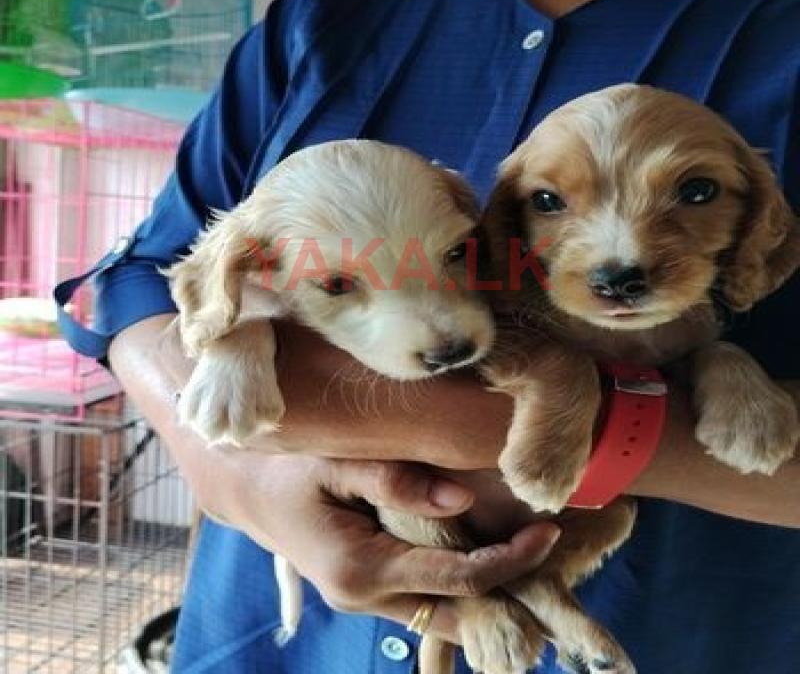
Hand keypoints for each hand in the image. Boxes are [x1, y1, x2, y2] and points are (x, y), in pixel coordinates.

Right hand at [177, 444, 559, 641]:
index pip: (457, 580)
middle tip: (556, 559)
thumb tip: (462, 499)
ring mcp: (362, 602)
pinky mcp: (363, 592)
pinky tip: (485, 563)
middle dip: (510, 595)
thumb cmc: (288, 468)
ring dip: (487, 596)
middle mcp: (364, 599)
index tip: (549, 534)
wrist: (246, 489)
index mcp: (361, 569)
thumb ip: (397, 480)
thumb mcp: (337, 462)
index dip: (510, 562)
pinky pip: (423, 601)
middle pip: (457, 613)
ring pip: (441, 616)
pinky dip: (459, 589)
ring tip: (531, 561)